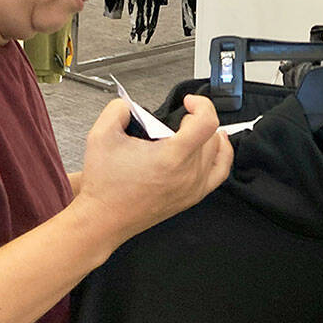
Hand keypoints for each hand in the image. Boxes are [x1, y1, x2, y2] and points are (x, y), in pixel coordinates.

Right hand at [73, 95, 232, 248]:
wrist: (103, 219)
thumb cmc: (104, 185)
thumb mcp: (101, 135)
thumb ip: (118, 109)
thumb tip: (130, 105)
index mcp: (172, 157)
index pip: (207, 122)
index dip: (201, 105)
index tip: (188, 103)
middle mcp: (188, 174)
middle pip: (211, 135)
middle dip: (195, 120)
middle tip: (175, 120)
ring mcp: (193, 188)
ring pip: (217, 151)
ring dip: (208, 135)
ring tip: (194, 128)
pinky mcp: (192, 197)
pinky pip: (220, 171)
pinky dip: (221, 154)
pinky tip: (216, 145)